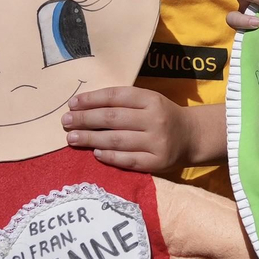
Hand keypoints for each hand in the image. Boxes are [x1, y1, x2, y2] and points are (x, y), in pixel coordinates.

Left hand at [65, 87, 202, 172]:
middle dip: (85, 119)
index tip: (72, 104)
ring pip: (117, 140)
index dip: (91, 99)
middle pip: (113, 118)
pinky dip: (109, 156)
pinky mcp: (157, 162)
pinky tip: (95, 152)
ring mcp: (157, 142)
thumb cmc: (162, 116)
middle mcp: (155, 119)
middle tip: (65, 121)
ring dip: (91, 138)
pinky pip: (128, 160)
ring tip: (72, 138)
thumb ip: (123, 102)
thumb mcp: (149, 101)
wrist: (192, 137)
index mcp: (151, 99)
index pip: (116, 96)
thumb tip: (84, 106)